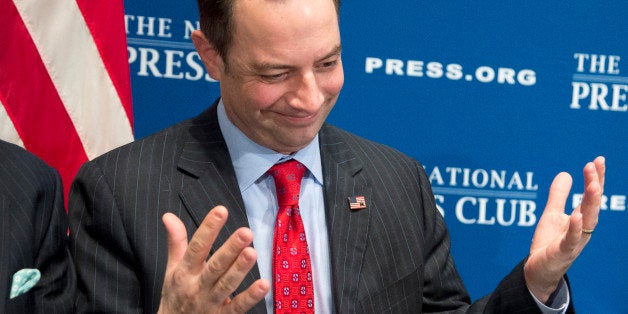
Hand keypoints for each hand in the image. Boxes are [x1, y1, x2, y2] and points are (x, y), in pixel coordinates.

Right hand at [158, 206, 269, 312]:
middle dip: (230, 249)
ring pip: (226, 284)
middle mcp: (196, 286)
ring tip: (253, 252)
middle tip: (246, 232)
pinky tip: (263, 284)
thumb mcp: (172, 269)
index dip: (208, 228)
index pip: (197, 247)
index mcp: (184, 271)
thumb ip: (176, 242)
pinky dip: (250, 297)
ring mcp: (210, 303)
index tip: (221, 211)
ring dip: (240, 269)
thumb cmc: (175, 295)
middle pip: (215, 265)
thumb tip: (169, 215)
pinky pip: (237, 307)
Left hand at [524, 156, 604, 301]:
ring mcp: (574, 241)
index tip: (598, 159)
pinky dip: (575, 228)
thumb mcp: (552, 215)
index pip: (591, 196)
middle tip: (594, 165)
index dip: (595, 178)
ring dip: (590, 202)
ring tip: (593, 184)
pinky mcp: (563, 252)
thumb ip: (558, 196)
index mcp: (581, 219)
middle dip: (595, 185)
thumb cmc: (548, 243)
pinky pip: (571, 240)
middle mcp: (582, 229)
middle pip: (592, 205)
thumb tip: (565, 173)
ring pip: (587, 221)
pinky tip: (576, 215)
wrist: (538, 270)